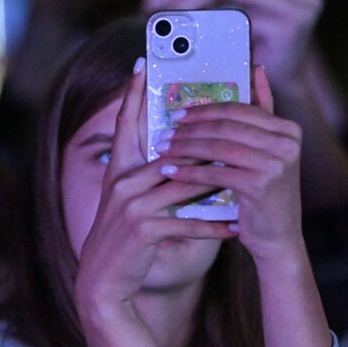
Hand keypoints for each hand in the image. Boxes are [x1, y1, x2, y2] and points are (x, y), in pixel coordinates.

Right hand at [73, 63, 236, 317]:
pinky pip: (187, 221)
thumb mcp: (129, 203)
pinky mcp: (143, 229)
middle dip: (204, 139)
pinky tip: (234, 226)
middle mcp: (121, 182)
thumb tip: (181, 155)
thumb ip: (148, 177)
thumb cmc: (122, 242)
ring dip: (217, 180)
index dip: (133, 94)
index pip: (125, 125)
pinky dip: (212, 225)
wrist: (100, 282)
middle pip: (171, 150)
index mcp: (117, 171)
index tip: (143, 64)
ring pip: (185, 182)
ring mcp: (131, 204)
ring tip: (247, 172)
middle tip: (234, 122)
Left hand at [153, 67, 302, 263]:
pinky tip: (168, 171)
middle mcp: (287, 142)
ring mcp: (276, 162)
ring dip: (184, 148)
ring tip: (160, 149)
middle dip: (190, 128)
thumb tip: (256, 68)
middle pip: (225, 126)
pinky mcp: (261, 184)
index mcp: (287, 128)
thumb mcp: (265, 151)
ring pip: (217, 147)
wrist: (276, 236)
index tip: (176, 113)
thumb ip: (262, 111)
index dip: (204, 110)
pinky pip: (214, 172)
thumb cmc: (263, 191)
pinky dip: (188, 171)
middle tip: (163, 130)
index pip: (237, 109)